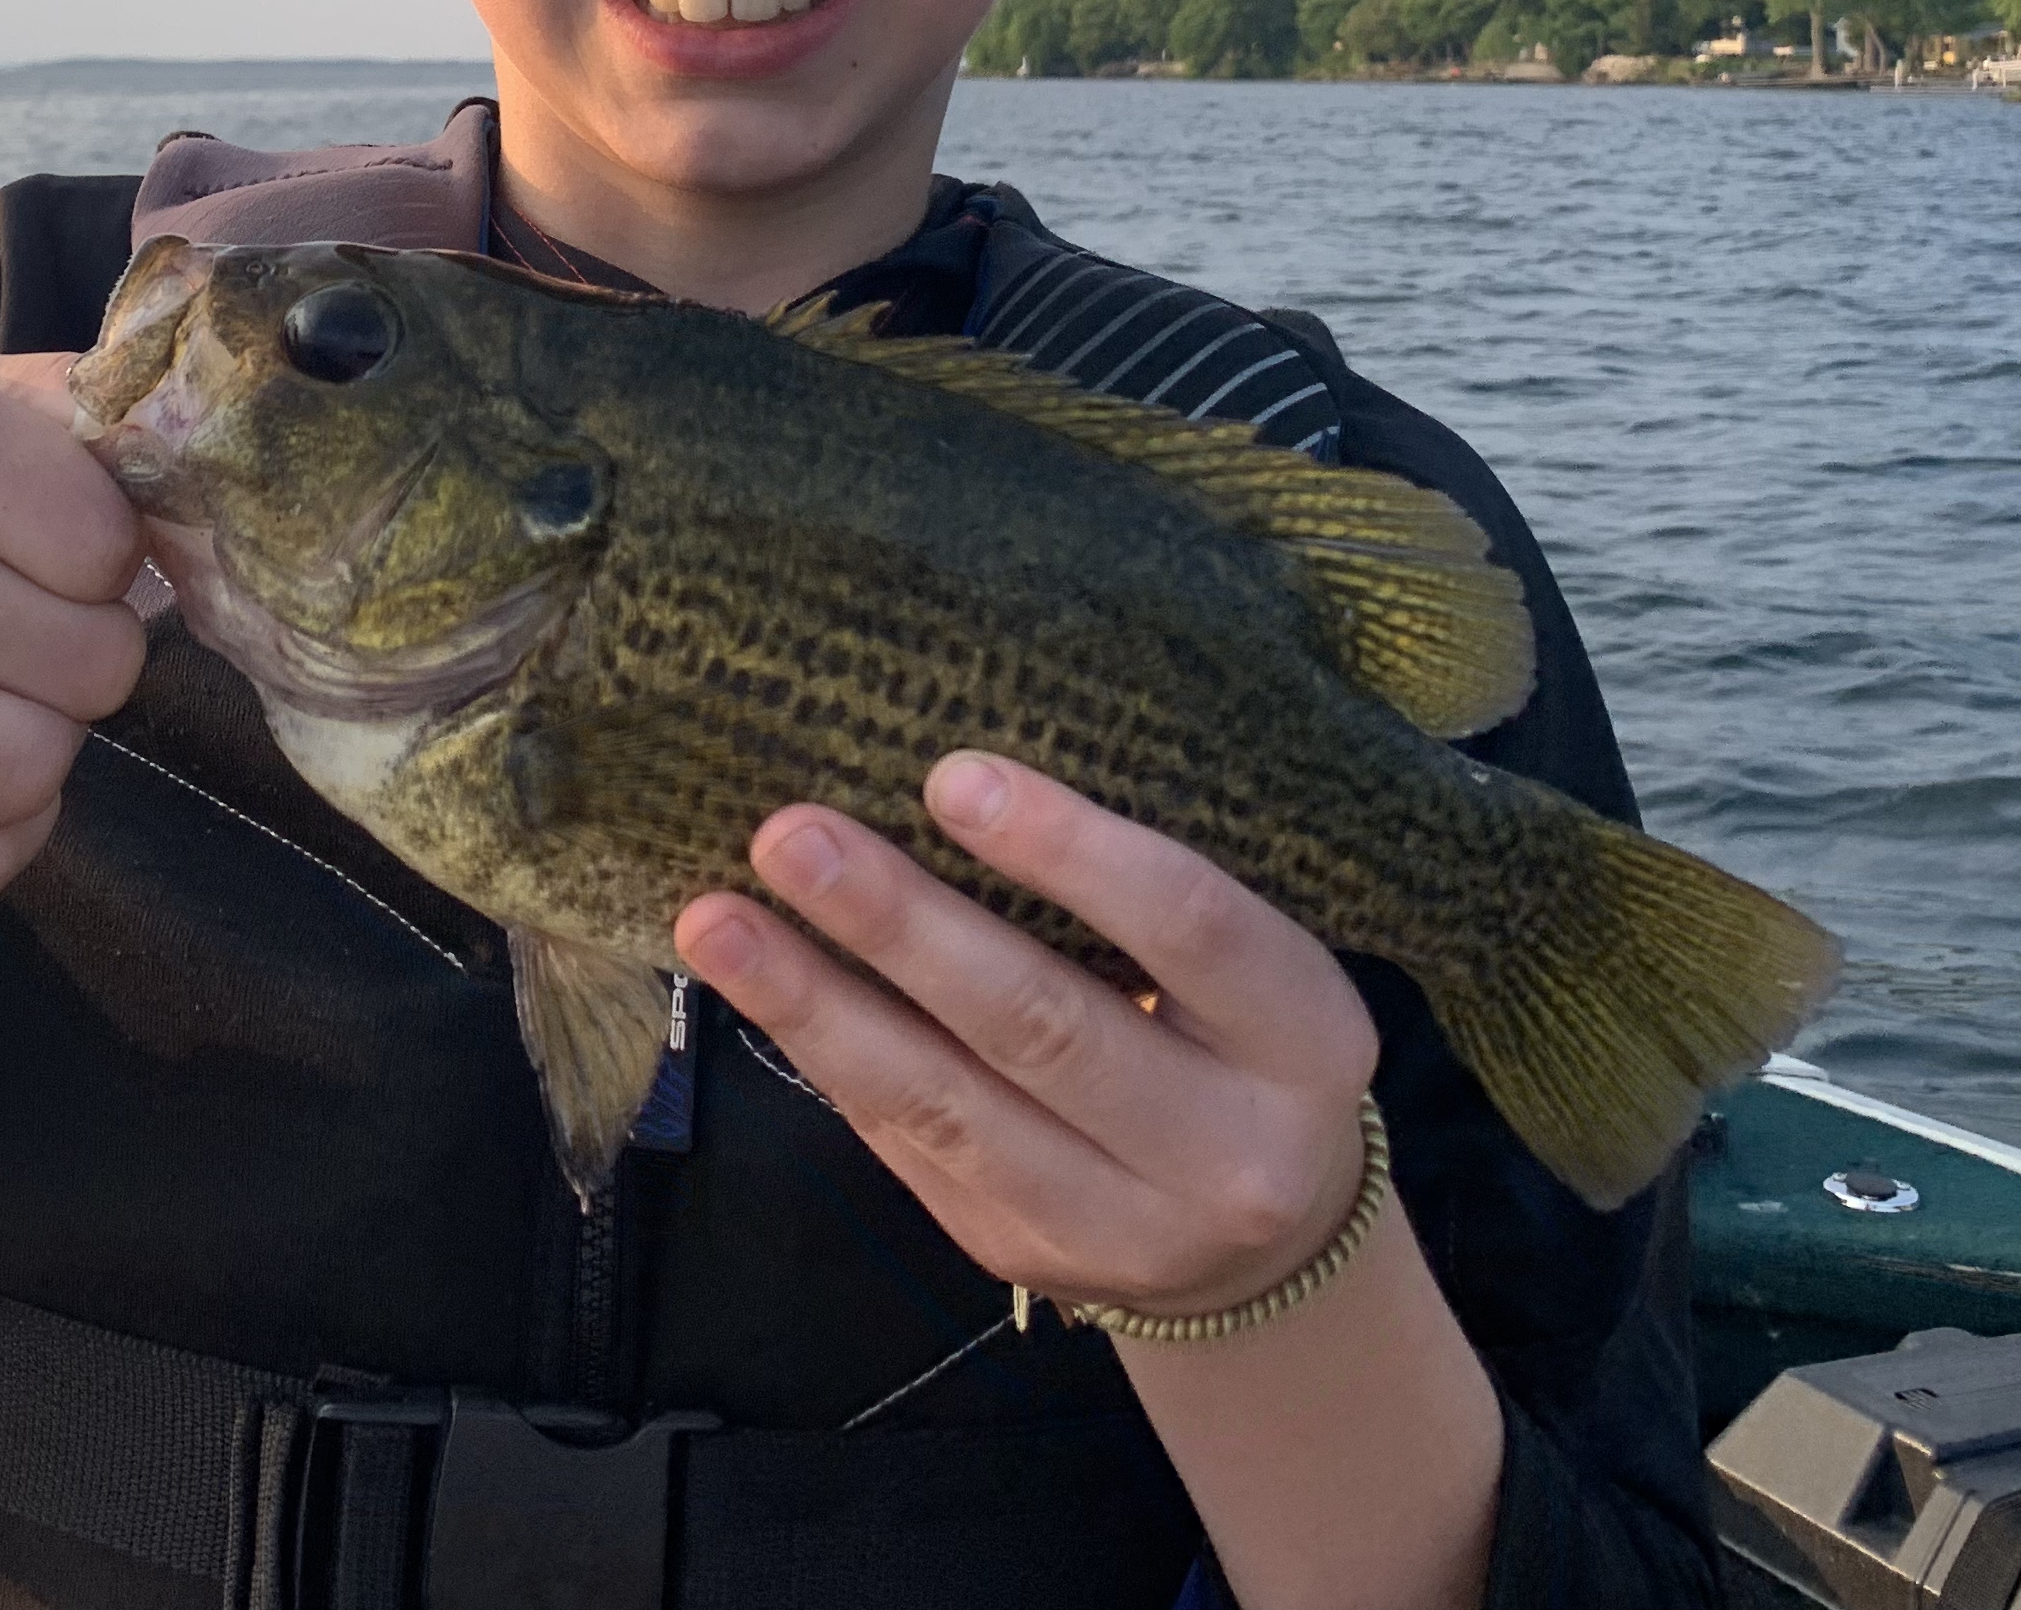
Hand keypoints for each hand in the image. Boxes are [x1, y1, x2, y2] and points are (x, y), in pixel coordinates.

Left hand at [673, 753, 1377, 1322]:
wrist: (1265, 1253)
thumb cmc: (1238, 1042)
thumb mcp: (1251, 972)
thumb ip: (1144, 899)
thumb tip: (957, 766)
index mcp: (1306, 1039)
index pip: (1190, 929)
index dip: (1069, 850)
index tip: (951, 774)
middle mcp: (1223, 1148)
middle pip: (1044, 1026)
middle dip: (903, 926)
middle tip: (792, 834)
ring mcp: (1115, 1224)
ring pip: (943, 1104)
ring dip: (814, 1002)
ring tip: (715, 920)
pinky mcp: (1014, 1255)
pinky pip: (900, 1142)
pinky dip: (819, 1054)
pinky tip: (751, 984)